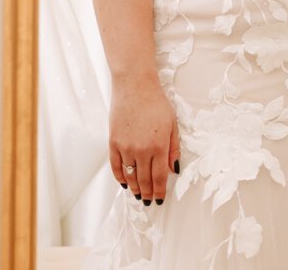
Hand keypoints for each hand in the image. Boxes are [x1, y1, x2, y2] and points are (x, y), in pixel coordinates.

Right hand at [109, 74, 179, 205]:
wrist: (134, 87)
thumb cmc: (157, 103)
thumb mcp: (172, 124)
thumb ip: (173, 148)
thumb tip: (174, 168)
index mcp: (159, 146)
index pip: (159, 176)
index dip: (159, 190)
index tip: (160, 199)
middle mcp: (141, 150)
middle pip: (144, 179)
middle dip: (148, 193)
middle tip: (149, 201)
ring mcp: (125, 148)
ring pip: (130, 176)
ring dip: (135, 188)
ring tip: (139, 196)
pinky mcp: (113, 143)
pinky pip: (116, 166)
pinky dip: (120, 177)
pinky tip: (125, 183)